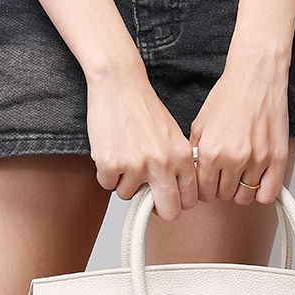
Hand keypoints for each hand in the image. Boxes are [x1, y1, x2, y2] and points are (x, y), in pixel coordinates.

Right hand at [86, 59, 197, 220]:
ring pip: (129, 195)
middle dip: (157, 210)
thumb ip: (176, 165)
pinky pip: (107, 184)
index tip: (167, 200)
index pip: (189, 200)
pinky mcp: (110, 163)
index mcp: (181, 157)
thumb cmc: (143, 108)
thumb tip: (175, 195)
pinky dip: (106, 172)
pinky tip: (110, 150)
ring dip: (123, 182)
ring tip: (123, 156)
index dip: (176, 204)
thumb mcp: (172, 136)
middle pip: (169, 212)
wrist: (119, 83)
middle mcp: (162, 163)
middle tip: (146, 200)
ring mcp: (135, 165)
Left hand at [189, 52, 291, 205]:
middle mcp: (234, 158)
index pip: (202, 192)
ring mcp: (258, 160)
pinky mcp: (277, 158)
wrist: (256, 77)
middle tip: (223, 174)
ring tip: (239, 174)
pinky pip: (268, 194)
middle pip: (222, 196)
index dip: (203, 189)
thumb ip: (194, 155)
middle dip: (220, 187)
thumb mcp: (200, 125)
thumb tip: (192, 176)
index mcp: (210, 151)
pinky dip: (261, 192)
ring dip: (240, 189)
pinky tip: (257, 181)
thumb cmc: (229, 96)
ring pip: (244, 197)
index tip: (207, 183)